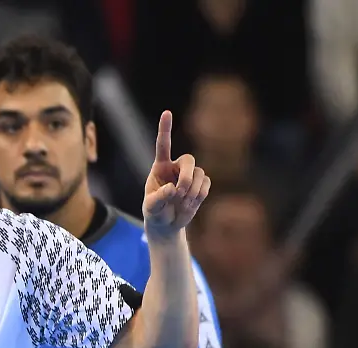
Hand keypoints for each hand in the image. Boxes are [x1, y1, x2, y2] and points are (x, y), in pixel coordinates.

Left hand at [143, 111, 210, 237]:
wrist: (167, 224)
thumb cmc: (155, 212)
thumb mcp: (151, 208)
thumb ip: (158, 198)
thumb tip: (171, 189)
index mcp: (159, 167)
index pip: (163, 145)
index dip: (165, 129)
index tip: (167, 112)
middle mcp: (176, 167)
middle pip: (189, 160)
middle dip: (187, 177)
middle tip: (179, 193)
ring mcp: (190, 175)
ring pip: (199, 174)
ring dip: (192, 191)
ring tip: (181, 203)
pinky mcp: (201, 185)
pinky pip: (206, 185)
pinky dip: (199, 196)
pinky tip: (189, 204)